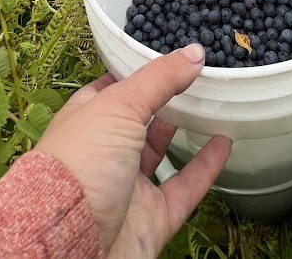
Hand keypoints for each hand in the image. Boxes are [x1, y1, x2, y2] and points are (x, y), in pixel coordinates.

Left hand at [36, 43, 230, 257]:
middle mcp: (105, 151)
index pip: (114, 87)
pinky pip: (184, 188)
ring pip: (159, 153)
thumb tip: (193, 53)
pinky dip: (205, 167)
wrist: (69, 242)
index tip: (167, 52)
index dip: (138, 70)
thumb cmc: (78, 166)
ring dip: (181, 131)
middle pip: (138, 119)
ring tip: (207, 106)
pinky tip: (222, 144)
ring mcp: (128, 186)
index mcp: (88, 119)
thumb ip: (158, 79)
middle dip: (161, 100)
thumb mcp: (118, 106)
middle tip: (192, 77)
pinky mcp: (150, 218)